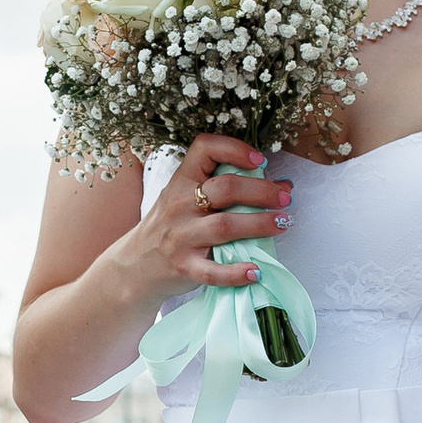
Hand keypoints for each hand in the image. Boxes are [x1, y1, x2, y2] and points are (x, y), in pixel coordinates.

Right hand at [113, 131, 288, 305]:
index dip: (235, 149)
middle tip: (285, 198)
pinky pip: (212, 272)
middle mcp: (179, 205)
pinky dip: (236, 273)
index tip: (260, 161)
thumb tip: (282, 185)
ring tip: (282, 223)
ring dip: (259, 224)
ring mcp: (180, 237)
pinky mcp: (183, 267)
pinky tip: (256, 271)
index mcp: (181, 181)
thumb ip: (225, 189)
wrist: (135, 265)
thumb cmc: (171, 227)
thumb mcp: (186, 199)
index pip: (205, 149)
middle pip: (225, 189)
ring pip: (224, 226)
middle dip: (262, 191)